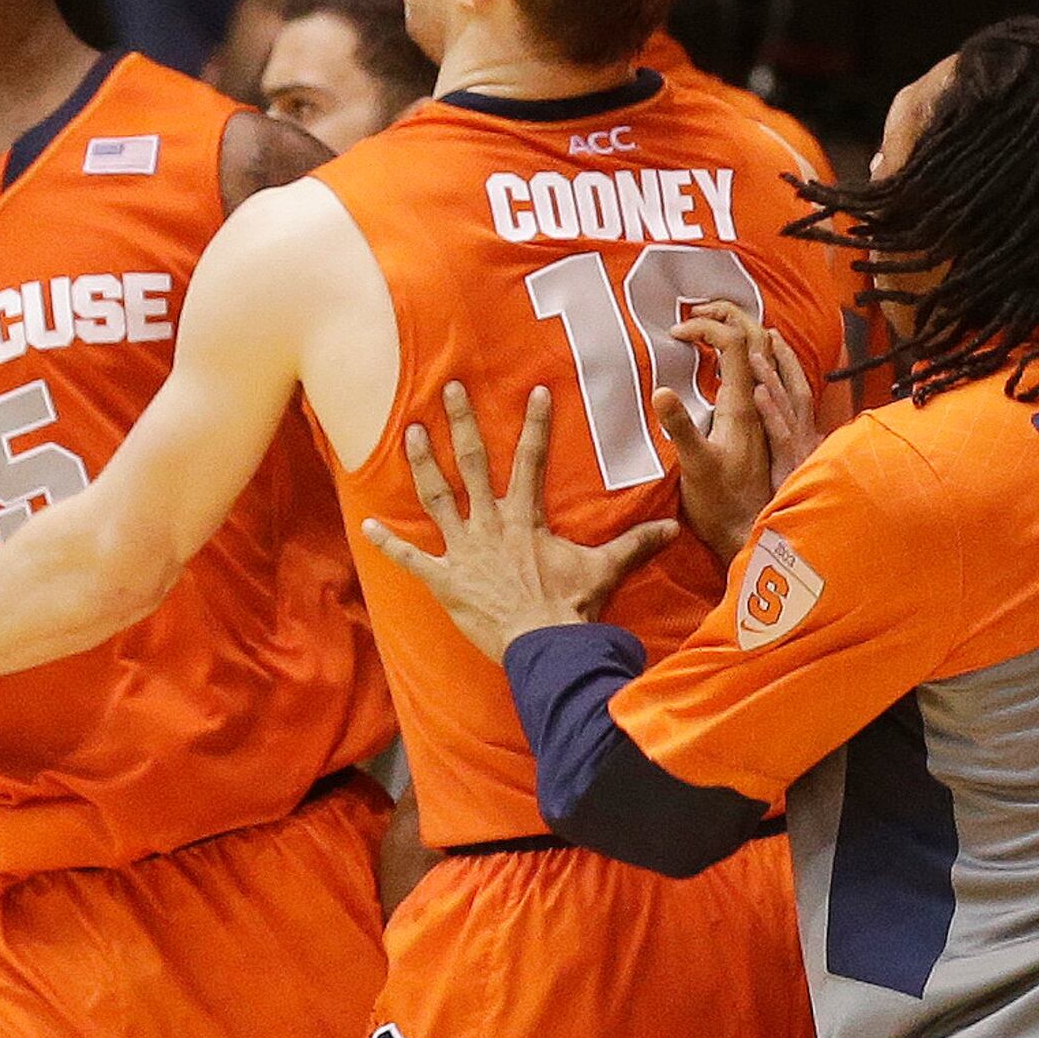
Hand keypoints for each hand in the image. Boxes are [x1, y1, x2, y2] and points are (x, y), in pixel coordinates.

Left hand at [360, 381, 679, 660]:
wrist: (545, 646)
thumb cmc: (572, 607)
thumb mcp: (605, 570)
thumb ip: (635, 545)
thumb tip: (672, 528)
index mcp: (526, 519)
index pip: (531, 460)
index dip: (535, 425)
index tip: (536, 391)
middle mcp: (491, 526)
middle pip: (472, 464)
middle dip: (461, 423)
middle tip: (447, 390)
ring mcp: (464, 552)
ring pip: (437, 498)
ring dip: (423, 464)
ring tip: (410, 433)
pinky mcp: (445, 581)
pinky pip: (412, 560)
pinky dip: (388, 544)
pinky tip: (366, 526)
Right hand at [652, 298, 821, 563]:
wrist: (750, 533)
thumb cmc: (722, 505)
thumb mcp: (695, 465)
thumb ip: (680, 427)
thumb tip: (660, 389)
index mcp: (742, 404)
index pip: (734, 342)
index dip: (707, 324)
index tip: (676, 331)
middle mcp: (760, 403)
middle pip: (756, 339)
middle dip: (728, 315)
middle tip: (697, 311)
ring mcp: (766, 415)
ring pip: (769, 356)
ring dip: (745, 332)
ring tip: (723, 323)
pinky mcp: (765, 429)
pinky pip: (771, 377)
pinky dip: (757, 358)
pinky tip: (748, 366)